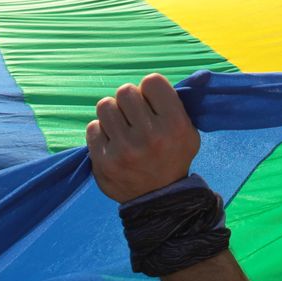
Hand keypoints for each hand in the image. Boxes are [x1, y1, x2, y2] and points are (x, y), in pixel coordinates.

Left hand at [87, 73, 199, 202]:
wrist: (159, 200)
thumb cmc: (173, 157)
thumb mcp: (189, 131)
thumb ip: (174, 103)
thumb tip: (152, 80)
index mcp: (174, 124)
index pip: (152, 81)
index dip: (150, 90)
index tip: (151, 102)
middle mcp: (150, 136)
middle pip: (125, 91)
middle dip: (129, 101)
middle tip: (134, 116)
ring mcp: (125, 149)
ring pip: (105, 105)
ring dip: (113, 114)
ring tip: (121, 127)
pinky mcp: (103, 161)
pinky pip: (92, 127)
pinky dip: (101, 132)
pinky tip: (112, 142)